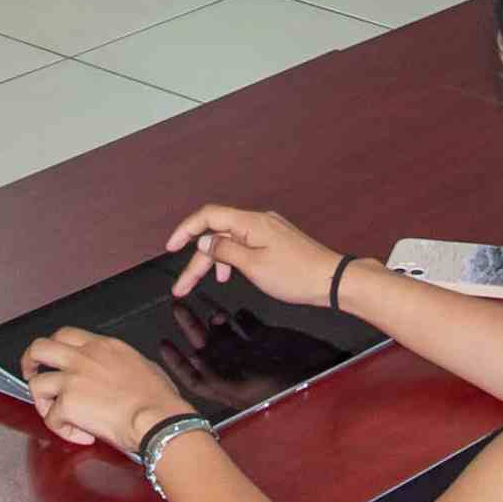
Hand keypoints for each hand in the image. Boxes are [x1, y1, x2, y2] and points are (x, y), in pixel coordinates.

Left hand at [16, 327, 189, 453]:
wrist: (156, 418)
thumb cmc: (158, 399)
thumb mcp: (143, 365)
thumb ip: (120, 364)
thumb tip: (119, 375)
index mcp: (103, 346)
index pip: (67, 334)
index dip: (55, 346)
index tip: (53, 358)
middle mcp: (83, 358)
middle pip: (40, 347)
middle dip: (29, 361)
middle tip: (31, 374)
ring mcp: (72, 379)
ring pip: (36, 383)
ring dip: (43, 402)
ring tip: (57, 414)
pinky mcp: (67, 404)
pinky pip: (51, 418)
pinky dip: (62, 430)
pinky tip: (82, 436)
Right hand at [164, 204, 342, 309]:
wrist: (332, 281)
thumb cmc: (297, 275)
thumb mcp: (254, 266)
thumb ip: (225, 251)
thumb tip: (204, 241)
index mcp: (251, 222)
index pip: (208, 216)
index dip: (185, 229)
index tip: (170, 247)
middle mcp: (258, 221)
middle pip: (217, 233)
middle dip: (197, 259)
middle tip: (182, 285)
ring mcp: (267, 230)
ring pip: (230, 241)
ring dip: (213, 261)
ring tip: (204, 283)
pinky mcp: (274, 241)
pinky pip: (244, 245)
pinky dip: (231, 259)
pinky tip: (229, 275)